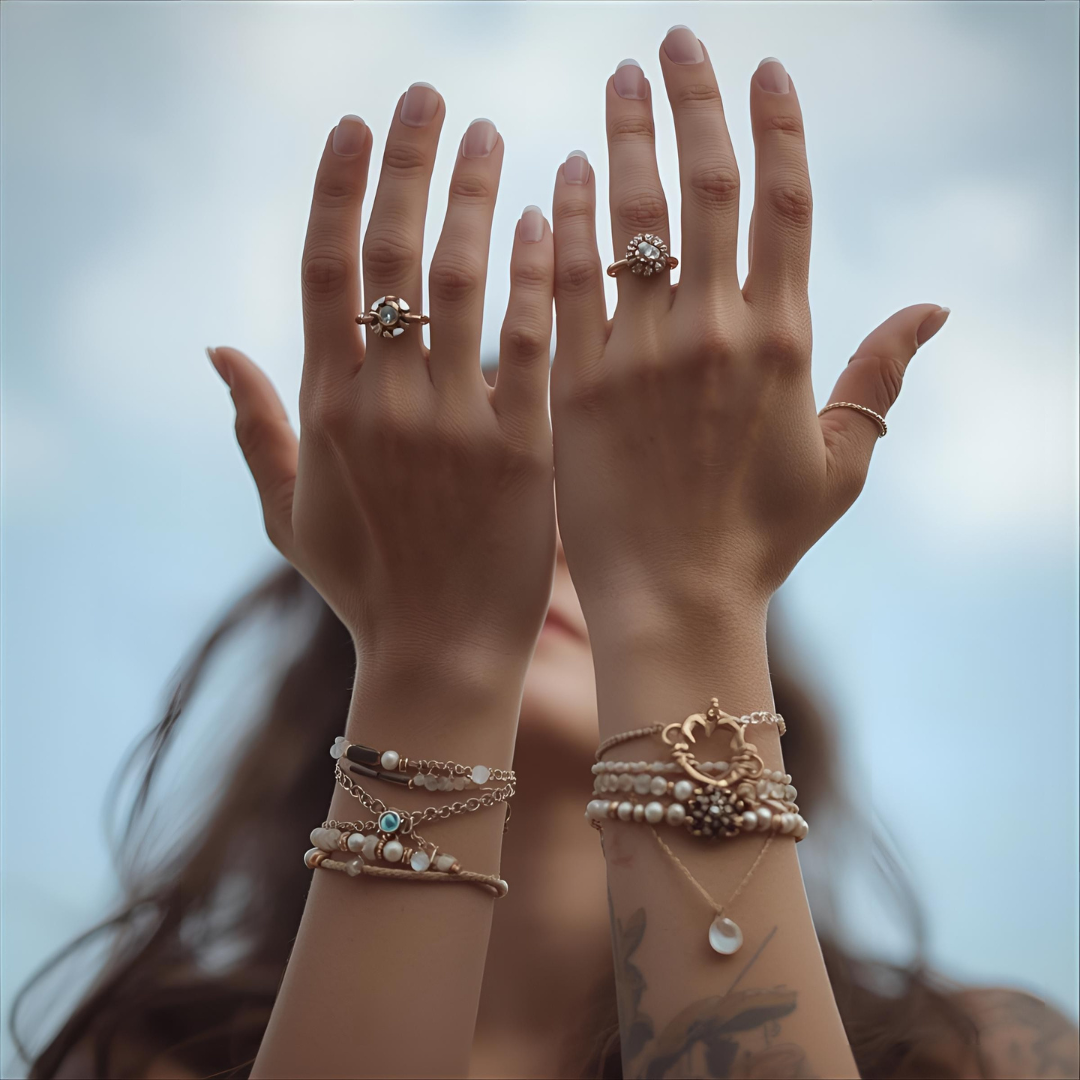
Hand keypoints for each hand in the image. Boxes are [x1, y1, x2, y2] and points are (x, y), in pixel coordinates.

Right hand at [208, 90, 555, 694]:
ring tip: (492, 134)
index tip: (354, 124)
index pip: (324, 268)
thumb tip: (214, 348)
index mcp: (326, 407)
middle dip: (410, 165)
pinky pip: (529, 346)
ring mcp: (454, 422)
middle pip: (394, 255)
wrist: (439, 656)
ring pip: (462, 284)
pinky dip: (536, 279)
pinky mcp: (523, 450)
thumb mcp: (287, 513)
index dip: (338, 188)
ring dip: (476, 199)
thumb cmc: (366, 586)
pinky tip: (549, 220)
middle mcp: (384, 401)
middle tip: (431, 96)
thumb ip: (255, 427)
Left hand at [548, 34, 949, 649]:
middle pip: (707, 189)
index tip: (764, 70)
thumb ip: (881, 377)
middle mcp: (716, 331)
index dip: (776, 128)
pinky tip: (556, 175)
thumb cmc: (761, 538)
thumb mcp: (842, 462)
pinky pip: (568, 281)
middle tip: (673, 43)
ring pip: (634, 219)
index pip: (786, 204)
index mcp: (785, 341)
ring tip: (618, 81)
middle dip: (693, 104)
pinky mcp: (578, 381)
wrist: (677, 599)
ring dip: (626, 139)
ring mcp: (642, 353)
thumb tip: (935, 306)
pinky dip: (565, 222)